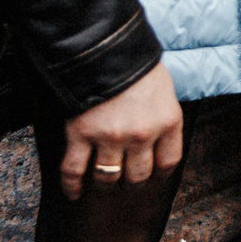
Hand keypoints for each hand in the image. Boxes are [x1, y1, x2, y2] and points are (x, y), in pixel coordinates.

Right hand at [59, 60, 182, 200]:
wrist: (105, 46)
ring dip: (104, 184)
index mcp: (168, 121)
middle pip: (138, 176)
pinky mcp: (81, 135)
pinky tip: (73, 194)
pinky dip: (72, 187)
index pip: (168, 162)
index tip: (151, 175)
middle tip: (123, 181)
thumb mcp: (163, 89)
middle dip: (130, 182)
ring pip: (108, 177)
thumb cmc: (136, 64)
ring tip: (101, 184)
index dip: (158, 173)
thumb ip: (161, 114)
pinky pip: (75, 171)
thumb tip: (156, 135)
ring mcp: (111, 137)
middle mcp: (142, 134)